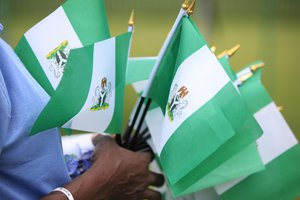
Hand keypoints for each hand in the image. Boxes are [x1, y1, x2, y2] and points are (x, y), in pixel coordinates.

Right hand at [42, 135, 163, 199]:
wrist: (96, 185)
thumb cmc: (105, 165)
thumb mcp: (105, 145)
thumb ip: (107, 139)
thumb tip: (100, 137)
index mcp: (141, 162)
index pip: (151, 155)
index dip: (147, 153)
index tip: (144, 153)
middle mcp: (144, 177)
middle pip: (159, 178)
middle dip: (157, 177)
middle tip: (152, 176)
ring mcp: (139, 191)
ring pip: (156, 195)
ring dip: (155, 193)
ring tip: (153, 192)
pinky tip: (137, 198)